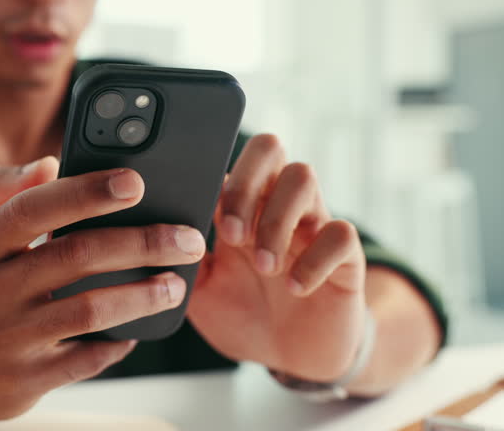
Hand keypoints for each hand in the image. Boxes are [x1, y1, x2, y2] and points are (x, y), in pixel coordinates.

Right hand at [0, 157, 205, 419]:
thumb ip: (5, 191)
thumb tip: (49, 162)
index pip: (33, 209)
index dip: (85, 193)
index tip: (135, 181)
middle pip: (74, 257)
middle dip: (140, 243)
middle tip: (187, 239)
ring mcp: (5, 338)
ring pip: (86, 311)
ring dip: (140, 296)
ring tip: (175, 285)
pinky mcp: (21, 380)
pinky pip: (82, 361)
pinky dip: (116, 343)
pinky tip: (139, 328)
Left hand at [187, 135, 366, 381]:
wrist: (291, 356)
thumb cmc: (245, 316)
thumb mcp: (200, 292)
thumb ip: (181, 261)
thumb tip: (157, 236)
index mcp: (242, 209)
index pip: (230, 161)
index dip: (216, 183)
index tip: (207, 224)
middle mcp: (277, 206)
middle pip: (269, 148)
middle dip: (246, 185)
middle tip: (234, 237)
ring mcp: (312, 227)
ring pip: (303, 176)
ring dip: (276, 221)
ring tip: (265, 266)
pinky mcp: (346, 256)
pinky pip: (341, 233)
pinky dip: (315, 260)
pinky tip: (296, 287)